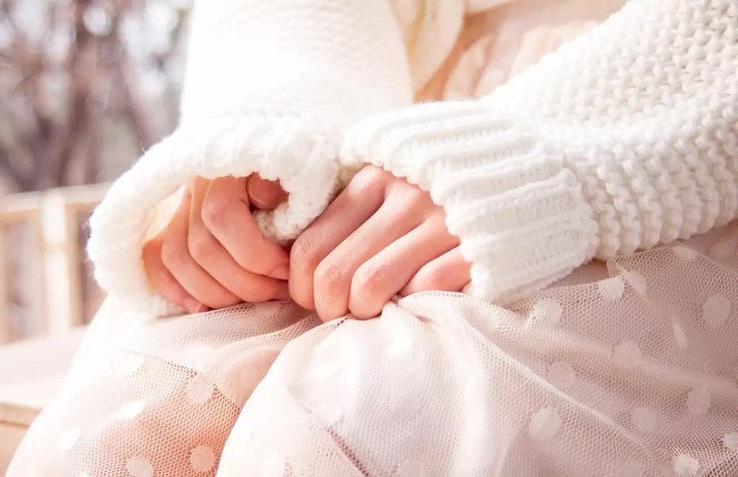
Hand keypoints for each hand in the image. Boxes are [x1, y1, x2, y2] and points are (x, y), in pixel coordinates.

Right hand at [143, 175, 290, 312]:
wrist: (289, 168)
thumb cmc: (301, 184)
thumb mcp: (303, 177)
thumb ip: (288, 183)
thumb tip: (265, 196)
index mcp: (228, 168)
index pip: (221, 214)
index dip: (255, 254)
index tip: (286, 271)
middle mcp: (196, 184)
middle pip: (201, 247)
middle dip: (244, 282)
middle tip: (278, 292)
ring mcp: (179, 207)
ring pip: (177, 259)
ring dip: (217, 293)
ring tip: (254, 299)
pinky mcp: (168, 227)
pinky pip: (154, 260)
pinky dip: (176, 289)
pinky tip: (205, 307)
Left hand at [289, 165, 470, 320]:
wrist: (537, 169)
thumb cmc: (449, 184)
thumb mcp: (396, 175)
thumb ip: (354, 207)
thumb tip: (301, 262)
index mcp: (375, 178)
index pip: (310, 245)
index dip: (299, 284)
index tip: (311, 298)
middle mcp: (404, 197)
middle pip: (334, 273)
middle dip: (325, 307)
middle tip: (338, 314)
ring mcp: (442, 222)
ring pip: (370, 286)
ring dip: (360, 313)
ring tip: (371, 313)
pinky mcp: (477, 248)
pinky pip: (424, 289)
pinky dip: (410, 304)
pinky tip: (414, 301)